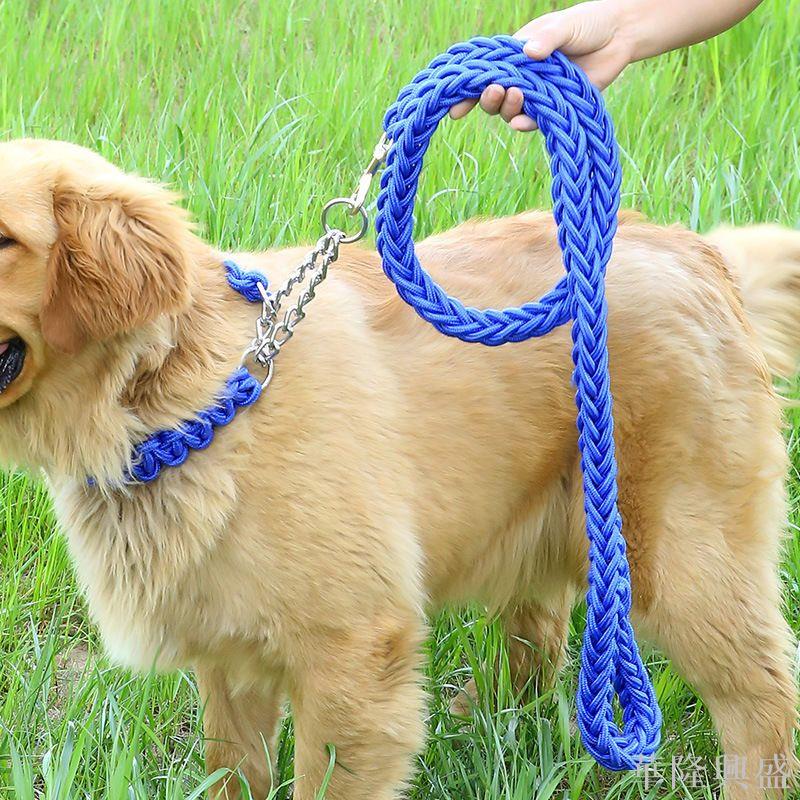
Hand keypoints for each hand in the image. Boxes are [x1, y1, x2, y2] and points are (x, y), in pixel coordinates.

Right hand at [449, 1, 634, 130]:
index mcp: (515, 55)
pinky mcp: (554, 109)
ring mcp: (537, 95)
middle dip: (486, 98)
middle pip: (492, 97)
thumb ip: (547, 38)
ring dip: (507, 108)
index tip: (455, 103)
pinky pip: (533, 122)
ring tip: (516, 95)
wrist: (620, 36)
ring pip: (510, 111)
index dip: (467, 88)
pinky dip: (526, 123)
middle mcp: (522, 77)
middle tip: (494, 90)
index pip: (485, 73)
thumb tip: (528, 52)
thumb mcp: (564, 25)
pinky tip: (523, 121)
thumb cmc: (587, 24)